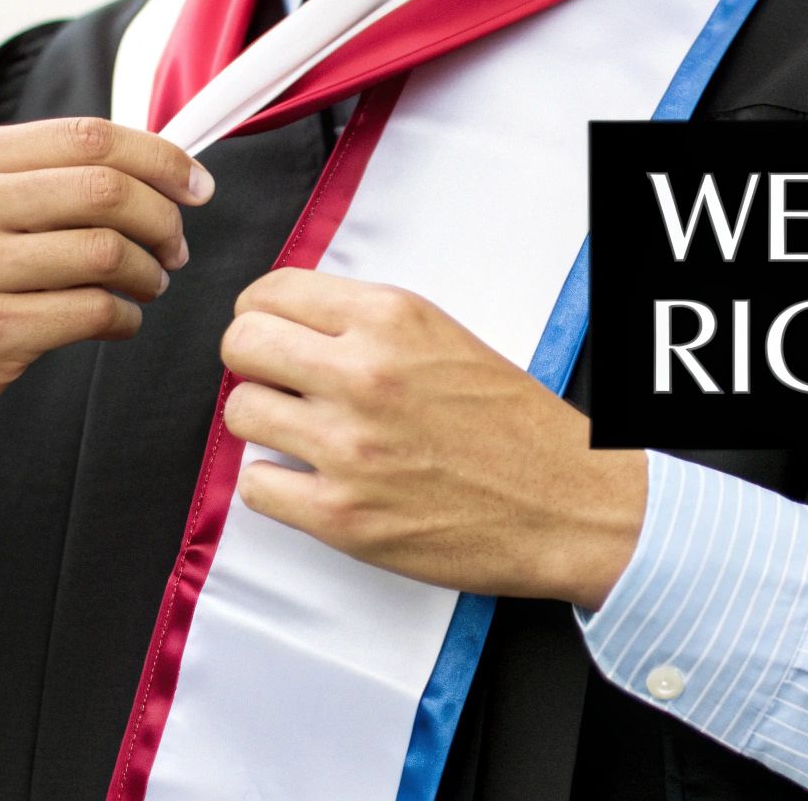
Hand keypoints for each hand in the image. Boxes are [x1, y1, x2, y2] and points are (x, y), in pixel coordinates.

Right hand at [0, 117, 214, 473]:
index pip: (89, 137)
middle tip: (174, 246)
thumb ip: (38, 175)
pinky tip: (120, 320)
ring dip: (150, 273)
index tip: (195, 185)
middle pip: (107, 190)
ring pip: (108, 253)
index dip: (161, 158)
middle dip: (163, 219)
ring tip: (149, 283)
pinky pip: (94, 312)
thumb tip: (149, 163)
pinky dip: (126, 318)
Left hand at [219, 268, 645, 609]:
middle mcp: (364, 374)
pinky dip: (276, 484)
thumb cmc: (517, 428)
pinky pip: (256, 485)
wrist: (566, 504)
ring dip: (264, 423)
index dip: (261, 313)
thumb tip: (296, 327)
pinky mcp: (341, 514)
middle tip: (278, 381)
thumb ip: (370, 326)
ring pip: (241, 412)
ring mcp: (348, 447)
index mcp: (393, 320)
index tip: (269, 330)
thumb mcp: (446, 340)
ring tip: (304, 433)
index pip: (272, 292)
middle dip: (252, 361)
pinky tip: (312, 480)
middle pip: (241, 343)